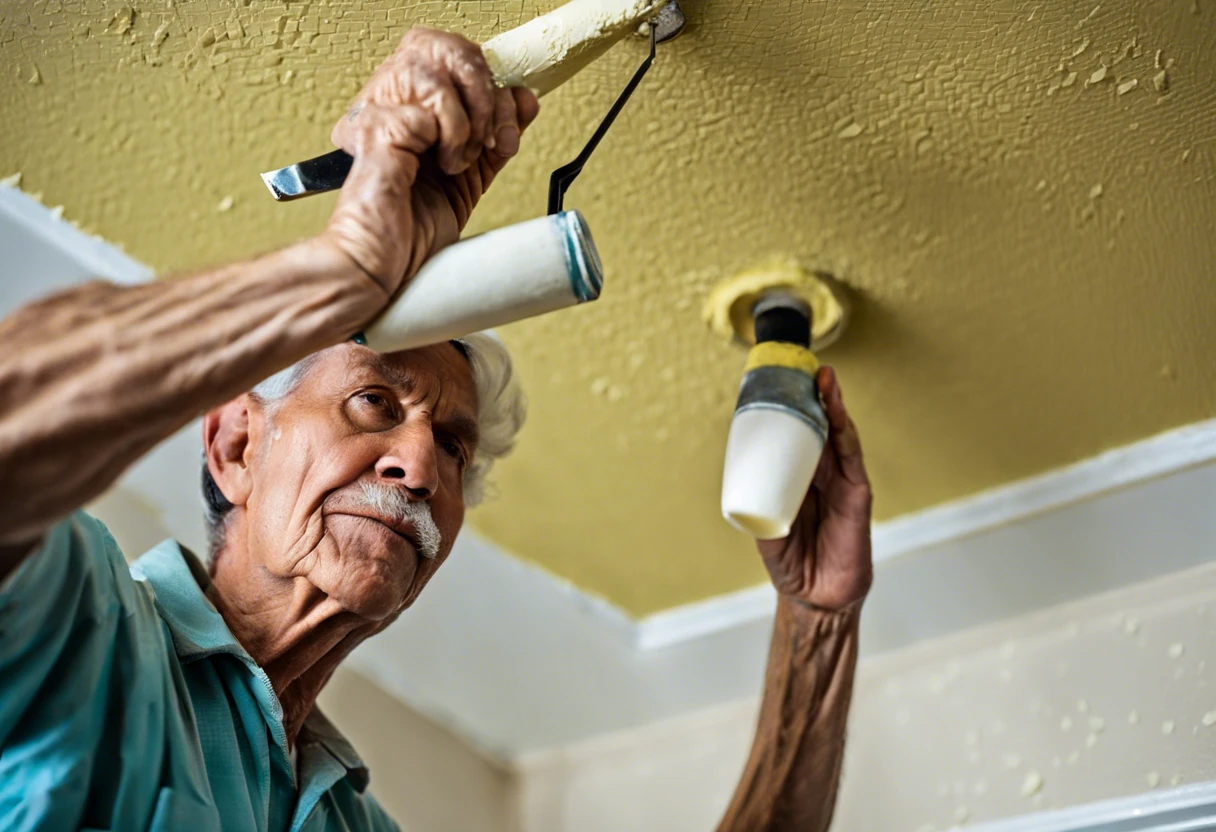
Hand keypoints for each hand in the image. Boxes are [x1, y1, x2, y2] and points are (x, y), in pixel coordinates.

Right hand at [320, 27, 539, 297]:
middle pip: (452, 54)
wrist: (385, 272)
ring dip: (469, 123)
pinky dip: (450, 141)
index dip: (495, 88)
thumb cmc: (413, 235)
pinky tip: (439, 168)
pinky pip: (432, 109)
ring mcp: (380, 112)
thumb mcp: (470, 177)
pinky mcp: (377, 130)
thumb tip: (523, 100)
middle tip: (494, 142)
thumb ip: (493, 137)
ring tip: (458, 162)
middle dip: (491, 99)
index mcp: (411, 108)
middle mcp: (392, 102)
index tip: (511, 125)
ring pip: (442, 75)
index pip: (459, 60)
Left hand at [756, 366, 873, 611]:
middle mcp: (821, 474)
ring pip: (837, 434)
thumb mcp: (767, 532)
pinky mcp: (858, 493)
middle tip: (803, 366)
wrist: (817, 597)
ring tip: (824, 377)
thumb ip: (761, 508)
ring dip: (832, 404)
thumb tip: (745, 485)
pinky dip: (845, 431)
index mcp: (797, 479)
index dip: (789, 409)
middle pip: (818, 426)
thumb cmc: (792, 563)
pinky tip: (838, 411)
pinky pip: (851, 456)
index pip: (793, 437)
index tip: (778, 380)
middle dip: (812, 396)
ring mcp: (841, 481)